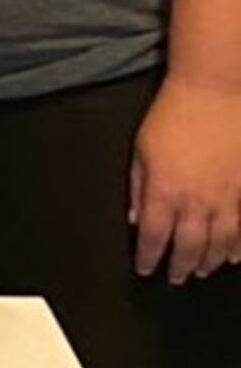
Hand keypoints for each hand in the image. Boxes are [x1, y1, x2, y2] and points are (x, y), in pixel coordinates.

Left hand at [129, 77, 240, 283]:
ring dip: (210, 261)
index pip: (154, 237)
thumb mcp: (142, 150)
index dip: (149, 257)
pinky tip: (234, 255)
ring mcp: (227, 196)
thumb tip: (136, 217)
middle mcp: (197, 200)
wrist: (214, 90)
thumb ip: (139, 187)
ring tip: (202, 270)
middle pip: (189, 247)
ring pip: (220, 243)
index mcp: (165, 191)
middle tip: (176, 277)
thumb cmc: (174, 114)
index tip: (146, 268)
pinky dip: (239, 245)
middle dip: (180, 266)